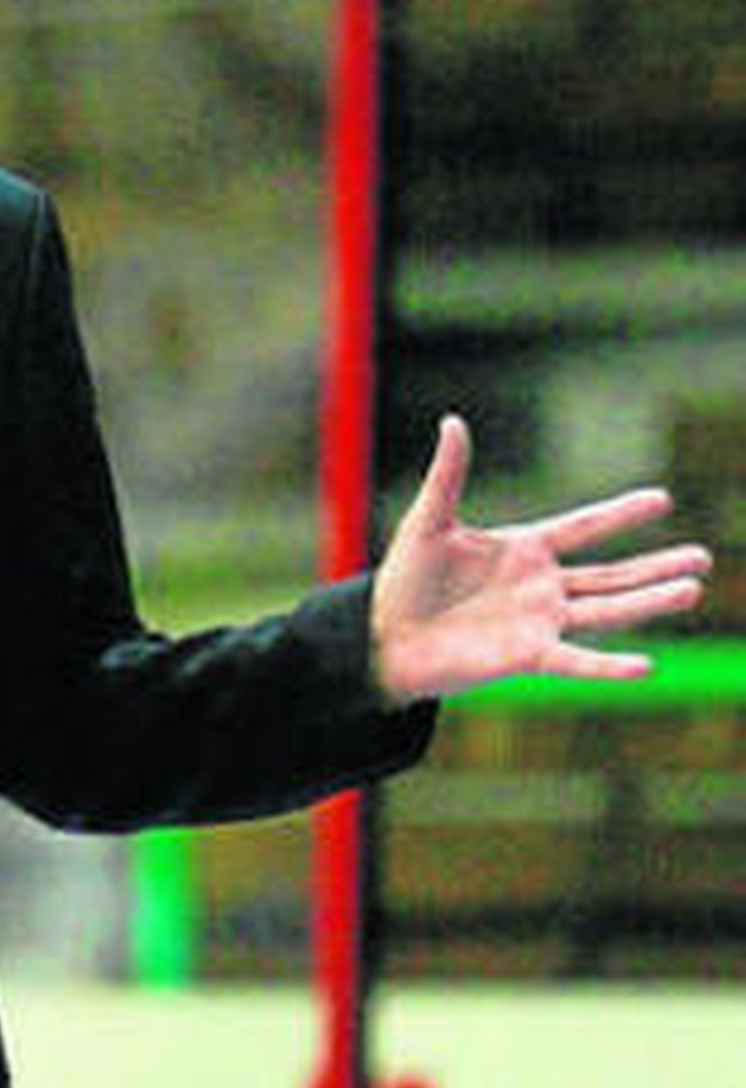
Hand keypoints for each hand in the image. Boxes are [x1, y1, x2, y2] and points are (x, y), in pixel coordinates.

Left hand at [371, 413, 710, 704]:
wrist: (383, 637)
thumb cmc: (404, 581)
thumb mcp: (428, 522)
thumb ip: (449, 475)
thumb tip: (451, 421)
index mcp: (524, 550)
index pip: (583, 527)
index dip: (620, 514)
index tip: (662, 498)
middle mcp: (541, 587)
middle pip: (611, 574)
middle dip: (656, 565)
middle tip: (703, 558)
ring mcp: (539, 622)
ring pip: (606, 611)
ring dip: (649, 601)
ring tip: (692, 589)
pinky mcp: (527, 656)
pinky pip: (575, 660)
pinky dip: (608, 664)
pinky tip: (645, 665)